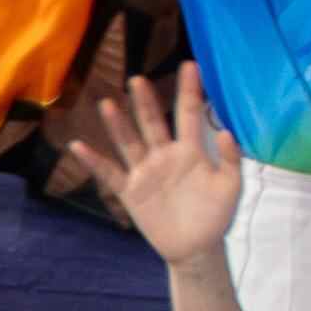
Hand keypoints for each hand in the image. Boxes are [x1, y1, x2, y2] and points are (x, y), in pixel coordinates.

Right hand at [64, 64, 245, 267]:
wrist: (197, 246)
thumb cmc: (217, 213)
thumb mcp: (231, 185)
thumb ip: (230, 158)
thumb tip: (224, 131)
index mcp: (191, 150)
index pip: (189, 113)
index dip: (189, 90)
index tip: (189, 64)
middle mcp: (165, 155)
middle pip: (153, 122)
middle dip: (145, 101)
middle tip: (137, 78)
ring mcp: (146, 172)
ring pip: (130, 142)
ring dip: (119, 124)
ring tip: (107, 103)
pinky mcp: (131, 191)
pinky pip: (109, 173)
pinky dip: (94, 161)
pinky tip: (79, 146)